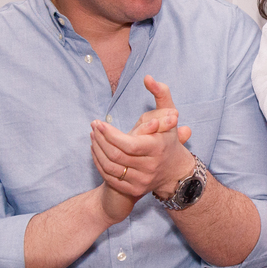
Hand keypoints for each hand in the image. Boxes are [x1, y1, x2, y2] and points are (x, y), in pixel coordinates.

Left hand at [90, 76, 194, 217]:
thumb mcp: (169, 114)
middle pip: (116, 156)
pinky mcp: (133, 190)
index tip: (98, 123)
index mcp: (158, 148)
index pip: (128, 144)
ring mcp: (142, 181)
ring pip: (111, 167)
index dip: (109, 135)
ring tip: (93, 137)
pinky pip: (110, 177)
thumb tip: (148, 77)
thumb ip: (161, 93)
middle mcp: (150, 167)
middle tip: (93, 127)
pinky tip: (96, 151)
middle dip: (100, 140)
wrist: (173, 170)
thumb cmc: (167, 137)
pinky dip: (99, 164)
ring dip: (97, 151)